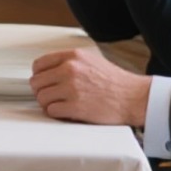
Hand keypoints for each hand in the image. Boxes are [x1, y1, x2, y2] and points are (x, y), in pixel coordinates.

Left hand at [31, 46, 150, 128]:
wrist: (133, 97)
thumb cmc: (116, 82)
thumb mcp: (91, 60)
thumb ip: (70, 62)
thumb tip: (49, 71)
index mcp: (73, 56)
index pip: (39, 64)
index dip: (39, 76)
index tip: (43, 82)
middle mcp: (70, 69)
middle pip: (36, 82)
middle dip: (41, 91)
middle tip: (50, 96)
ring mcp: (71, 88)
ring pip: (41, 98)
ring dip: (48, 104)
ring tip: (59, 105)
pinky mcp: (75, 106)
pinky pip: (51, 111)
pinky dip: (56, 114)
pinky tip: (66, 112)